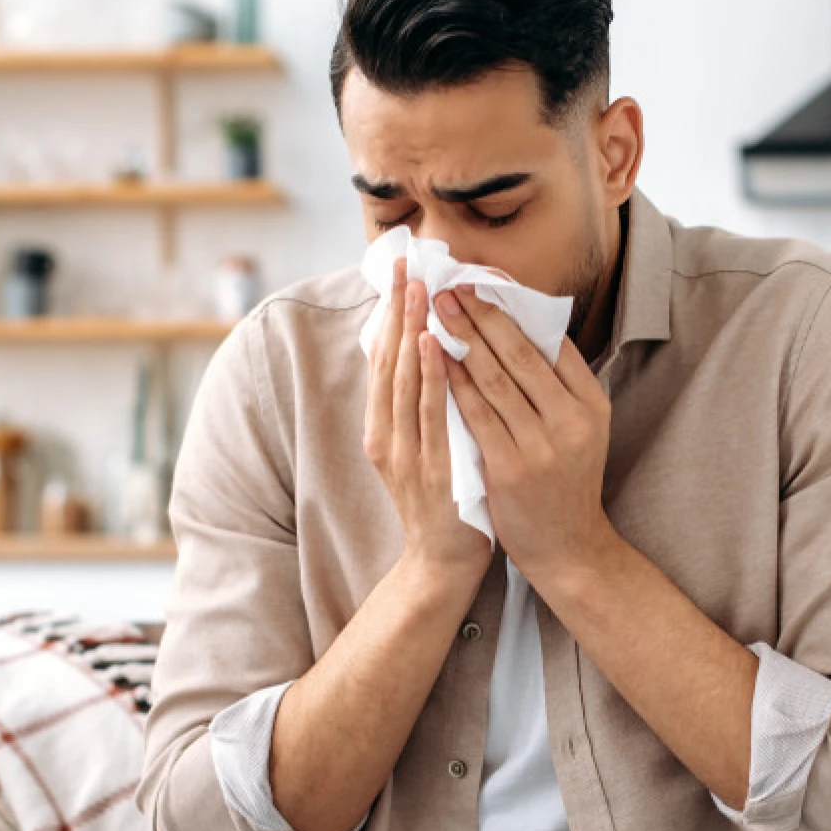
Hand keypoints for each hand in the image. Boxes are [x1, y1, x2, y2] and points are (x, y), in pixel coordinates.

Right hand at [363, 257, 492, 592]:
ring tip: (420, 288)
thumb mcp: (427, 447)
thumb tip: (438, 355)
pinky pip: (431, 413)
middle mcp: (387, 436)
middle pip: (389, 362)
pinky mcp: (430, 470)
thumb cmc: (446, 502)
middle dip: (398, 311)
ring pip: (405, 381)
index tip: (399, 272)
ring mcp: (406, 454)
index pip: (384, 360)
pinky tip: (437, 344)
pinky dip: (432, 376)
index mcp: (384, 428)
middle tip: (407, 264)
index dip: (389, 315)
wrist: (442, 565)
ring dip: (412, 331)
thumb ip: (425, 407)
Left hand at [434, 284, 616, 584]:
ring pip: (495, 378)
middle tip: (452, 283)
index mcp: (591, 404)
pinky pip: (475, 413)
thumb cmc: (565, 480)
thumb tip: (523, 326)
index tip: (486, 280)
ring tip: (437, 307)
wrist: (567, 547)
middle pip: (521, 353)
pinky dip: (452, 380)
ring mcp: (541, 445)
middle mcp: (571, 420)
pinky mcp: (509, 468)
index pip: (551, 343)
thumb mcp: (579, 428)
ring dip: (461, 337)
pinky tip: (433, 357)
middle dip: (482, 313)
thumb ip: (558, 385)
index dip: (515, 308)